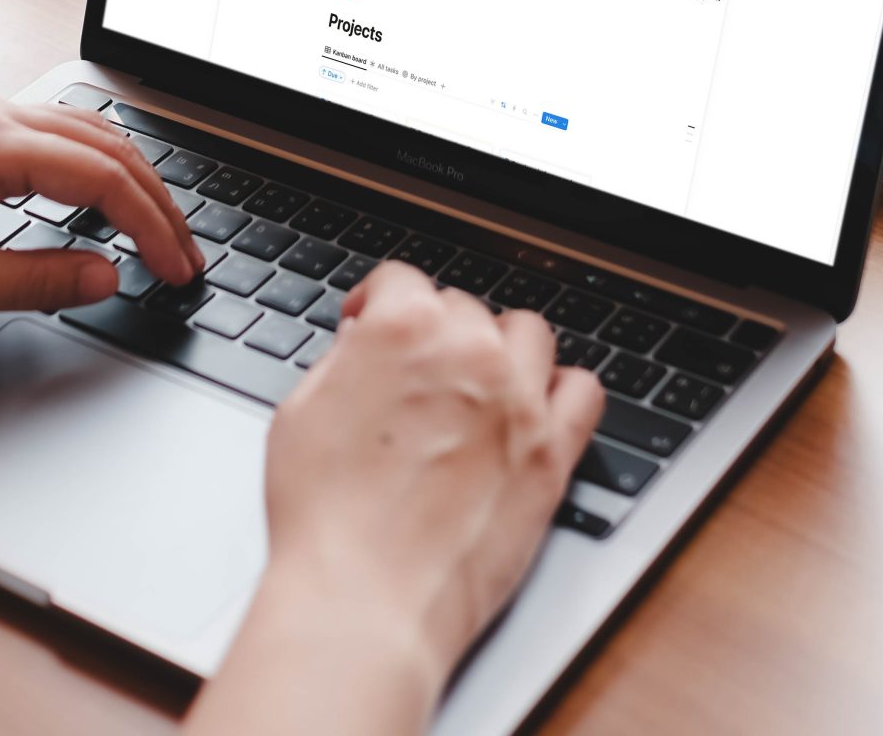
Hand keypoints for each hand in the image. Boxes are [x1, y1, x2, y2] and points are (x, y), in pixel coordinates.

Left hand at [0, 92, 200, 321]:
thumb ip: (36, 280)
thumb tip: (107, 276)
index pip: (102, 178)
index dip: (152, 227)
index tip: (178, 270)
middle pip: (103, 145)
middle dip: (154, 200)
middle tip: (184, 255)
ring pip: (77, 133)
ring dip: (124, 180)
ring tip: (153, 231)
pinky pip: (44, 135)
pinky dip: (87, 167)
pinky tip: (93, 202)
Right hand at [214, 263, 602, 712]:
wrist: (365, 601)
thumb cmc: (325, 519)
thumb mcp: (300, 414)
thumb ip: (341, 363)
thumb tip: (362, 347)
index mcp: (404, 332)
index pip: (402, 281)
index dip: (378, 302)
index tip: (370, 321)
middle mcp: (471, 355)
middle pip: (464, 308)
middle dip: (435, 331)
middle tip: (414, 371)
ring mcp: (519, 403)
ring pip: (528, 333)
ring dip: (500, 346)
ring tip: (478, 379)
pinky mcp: (551, 456)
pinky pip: (583, 391)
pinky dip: (561, 389)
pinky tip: (535, 407)